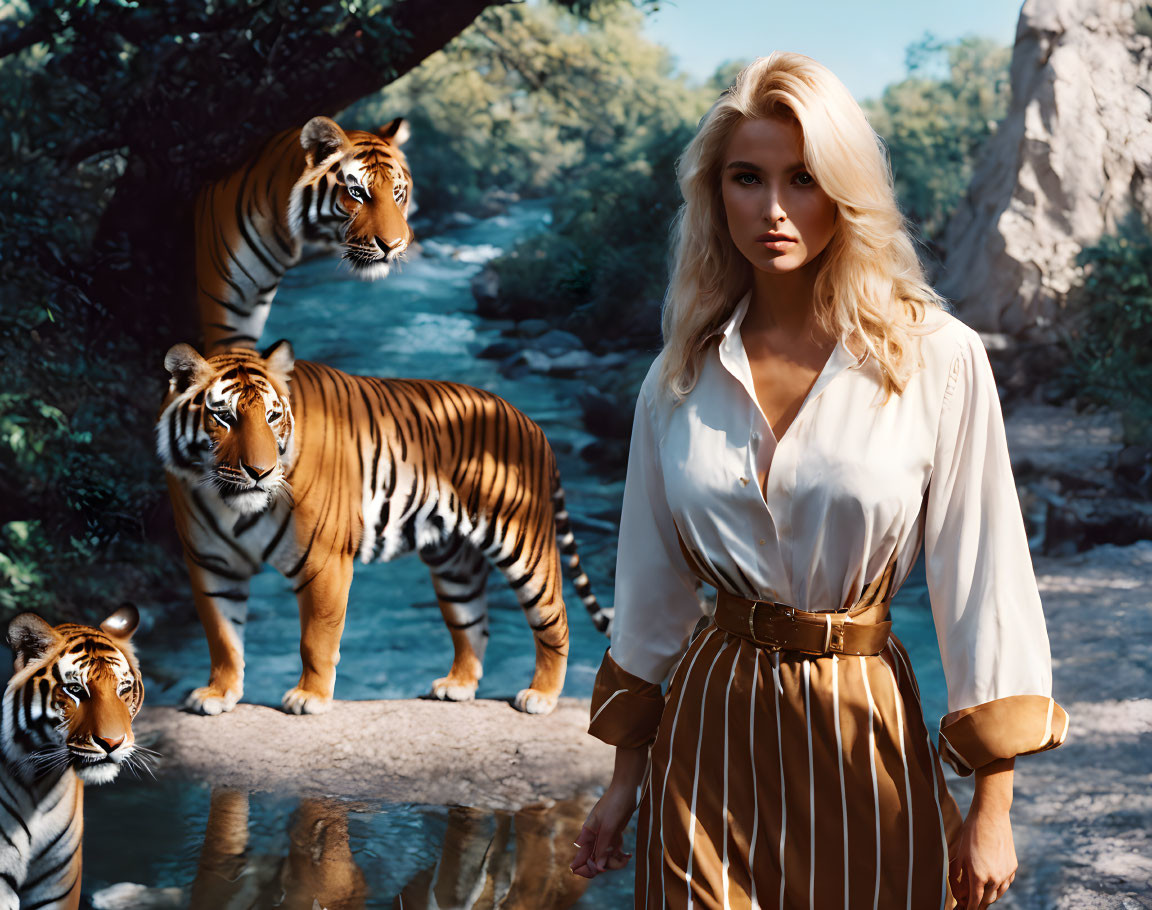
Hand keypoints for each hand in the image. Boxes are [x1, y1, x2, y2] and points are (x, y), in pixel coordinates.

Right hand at [570, 781, 635, 878]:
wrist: (628, 789)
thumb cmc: (615, 804)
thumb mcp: (608, 827)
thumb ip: (602, 847)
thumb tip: (597, 868)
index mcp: (587, 834)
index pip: (581, 857)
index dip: (586, 868)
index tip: (599, 871)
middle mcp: (594, 837)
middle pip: (594, 860)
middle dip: (606, 865)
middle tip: (619, 861)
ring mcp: (604, 836)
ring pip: (605, 857)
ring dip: (615, 861)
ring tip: (626, 857)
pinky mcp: (614, 834)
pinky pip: (614, 851)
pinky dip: (620, 855)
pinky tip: (628, 855)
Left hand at [949, 792, 1016, 907]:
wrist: (991, 815)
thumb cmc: (970, 833)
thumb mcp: (959, 855)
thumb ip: (957, 876)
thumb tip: (959, 892)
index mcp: (979, 875)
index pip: (975, 901)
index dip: (969, 908)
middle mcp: (995, 877)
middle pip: (987, 900)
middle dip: (978, 904)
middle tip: (969, 902)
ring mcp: (1006, 872)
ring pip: (998, 894)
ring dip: (989, 896)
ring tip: (980, 895)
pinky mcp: (1013, 866)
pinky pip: (1006, 883)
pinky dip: (998, 887)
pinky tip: (992, 884)